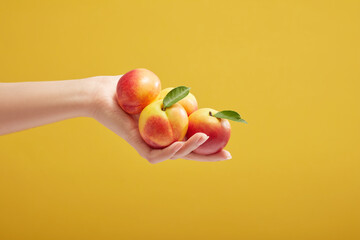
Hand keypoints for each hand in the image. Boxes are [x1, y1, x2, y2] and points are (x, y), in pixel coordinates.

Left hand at [89, 76, 231, 163]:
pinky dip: (171, 151)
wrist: (99, 92)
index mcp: (163, 130)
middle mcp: (157, 140)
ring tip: (206, 138)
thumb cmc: (122, 89)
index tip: (226, 143)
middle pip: (186, 153)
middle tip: (227, 155)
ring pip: (174, 155)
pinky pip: (157, 154)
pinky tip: (183, 145)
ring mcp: (148, 145)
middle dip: (207, 156)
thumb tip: (184, 94)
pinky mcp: (137, 145)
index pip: (189, 139)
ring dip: (191, 149)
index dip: (207, 144)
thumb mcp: (152, 90)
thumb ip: (167, 94)